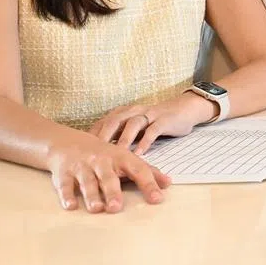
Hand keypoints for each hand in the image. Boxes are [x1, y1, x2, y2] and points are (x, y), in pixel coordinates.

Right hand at [46, 132, 171, 212]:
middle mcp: (102, 161)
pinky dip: (66, 194)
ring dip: (91, 195)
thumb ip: (147, 171)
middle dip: (113, 192)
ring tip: (97, 209)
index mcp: (121, 158)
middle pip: (108, 177)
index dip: (149, 184)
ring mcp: (82, 166)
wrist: (68, 142)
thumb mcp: (125, 159)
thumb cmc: (104, 155)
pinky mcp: (64, 172)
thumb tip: (169, 183)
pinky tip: (70, 206)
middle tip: (117, 207)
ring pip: (87, 182)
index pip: (138, 170)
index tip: (157, 199)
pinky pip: (64, 184)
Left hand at [89, 93, 216, 155]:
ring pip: (133, 125)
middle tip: (93, 154)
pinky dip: (145, 142)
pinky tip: (139, 154)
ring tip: (115, 155)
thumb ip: (119, 135)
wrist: (184, 109)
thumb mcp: (135, 127)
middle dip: (103, 136)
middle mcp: (134, 111)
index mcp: (124, 112)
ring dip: (123, 140)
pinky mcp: (164, 120)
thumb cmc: (156, 122)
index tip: (80, 151)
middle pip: (114, 121)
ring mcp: (150, 114)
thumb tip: (98, 153)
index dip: (92, 136)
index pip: (103, 123)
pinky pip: (153, 131)